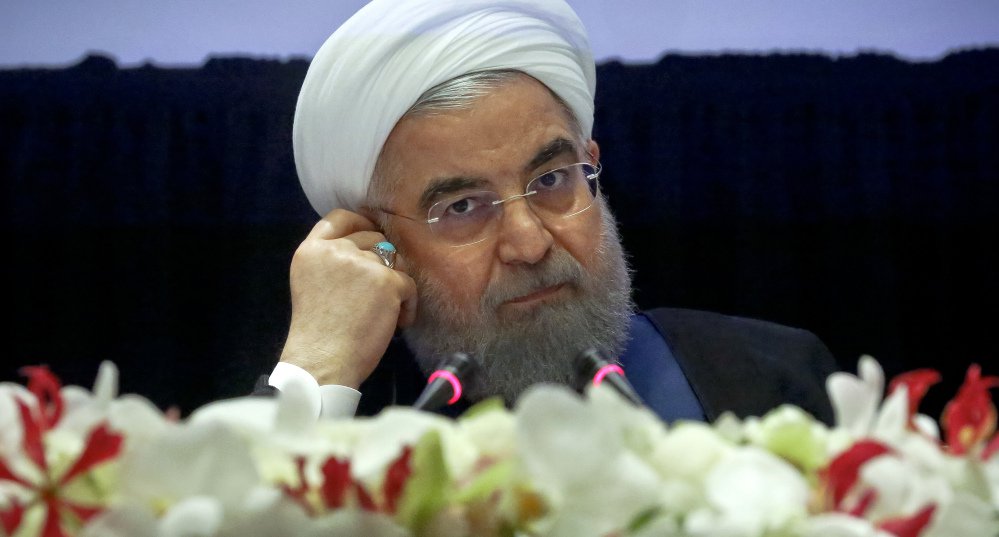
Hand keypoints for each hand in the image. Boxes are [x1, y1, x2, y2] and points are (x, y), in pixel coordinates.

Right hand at [279, 209, 417, 387]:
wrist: (322, 362)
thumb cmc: (318, 333)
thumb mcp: (312, 283)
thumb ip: (333, 261)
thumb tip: (371, 249)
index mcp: (311, 250)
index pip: (341, 217)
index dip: (361, 223)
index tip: (374, 237)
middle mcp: (336, 250)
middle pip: (375, 238)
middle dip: (383, 262)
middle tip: (379, 293)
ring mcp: (362, 263)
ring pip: (396, 260)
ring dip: (397, 284)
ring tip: (386, 312)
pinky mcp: (386, 281)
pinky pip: (410, 285)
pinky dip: (408, 305)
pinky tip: (396, 323)